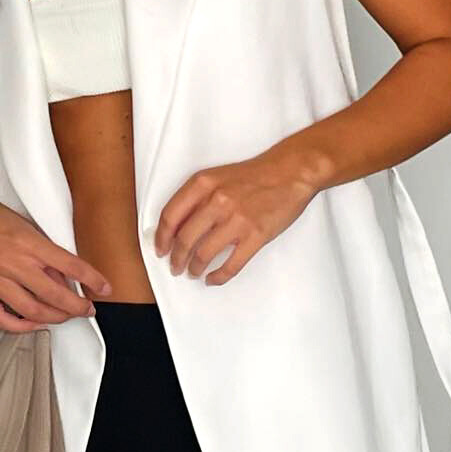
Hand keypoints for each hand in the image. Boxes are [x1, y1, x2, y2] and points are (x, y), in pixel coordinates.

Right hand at [0, 184, 112, 331]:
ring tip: (64, 316)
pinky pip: (0, 318)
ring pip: (31, 310)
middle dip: (77, 306)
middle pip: (53, 295)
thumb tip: (60, 272)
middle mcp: (7, 261)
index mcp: (22, 239)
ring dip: (54, 317)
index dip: (91, 278)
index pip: (68, 264)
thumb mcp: (16, 219)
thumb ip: (38, 247)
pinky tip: (32, 323)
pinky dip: (21, 326)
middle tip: (86, 308)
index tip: (104, 287)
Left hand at [151, 148, 318, 285]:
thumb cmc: (255, 174)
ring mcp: (237, 220)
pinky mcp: (256, 236)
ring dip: (194, 268)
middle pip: (184, 239)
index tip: (160, 249)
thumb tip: (177, 225)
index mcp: (203, 184)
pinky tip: (213, 279)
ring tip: (193, 272)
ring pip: (204, 254)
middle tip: (175, 266)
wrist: (290, 172)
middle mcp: (216, 201)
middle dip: (176, 258)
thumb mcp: (217, 176)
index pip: (170, 216)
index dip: (161, 237)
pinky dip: (218, 276)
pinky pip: (231, 264)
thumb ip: (196, 196)